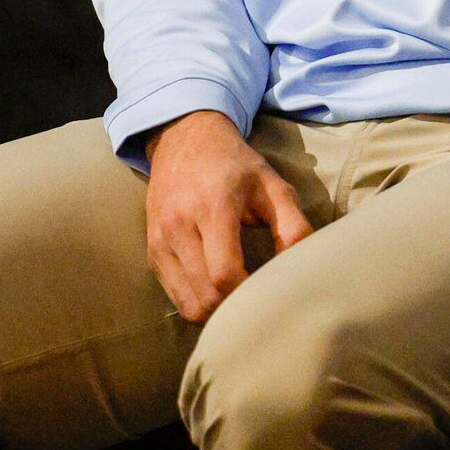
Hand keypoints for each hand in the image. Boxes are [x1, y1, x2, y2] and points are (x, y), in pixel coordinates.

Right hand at [142, 111, 311, 323]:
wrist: (185, 139)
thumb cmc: (235, 165)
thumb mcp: (273, 185)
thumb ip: (293, 226)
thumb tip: (296, 270)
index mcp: (212, 207)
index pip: (224, 274)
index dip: (249, 293)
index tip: (269, 290)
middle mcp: (178, 225)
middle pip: (206, 296)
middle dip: (236, 308)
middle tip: (258, 299)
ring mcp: (160, 240)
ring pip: (188, 304)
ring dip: (216, 310)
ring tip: (239, 297)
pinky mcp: (152, 251)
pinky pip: (175, 296)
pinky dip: (198, 302)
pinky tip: (217, 288)